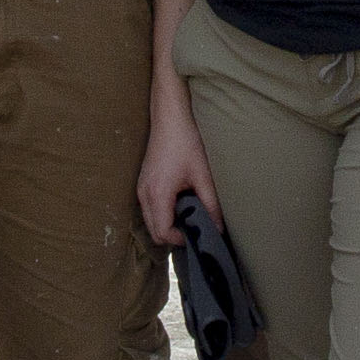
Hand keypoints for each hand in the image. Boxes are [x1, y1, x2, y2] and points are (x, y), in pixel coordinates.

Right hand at [138, 104, 213, 250]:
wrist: (169, 120)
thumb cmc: (185, 143)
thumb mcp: (202, 175)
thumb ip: (211, 204)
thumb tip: (219, 228)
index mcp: (158, 193)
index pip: (163, 232)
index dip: (180, 239)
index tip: (196, 234)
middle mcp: (144, 194)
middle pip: (154, 232)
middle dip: (173, 235)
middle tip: (194, 228)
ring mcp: (141, 189)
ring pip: (151, 222)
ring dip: (167, 224)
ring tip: (188, 215)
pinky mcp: (143, 184)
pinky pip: (149, 210)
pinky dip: (162, 214)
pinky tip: (179, 203)